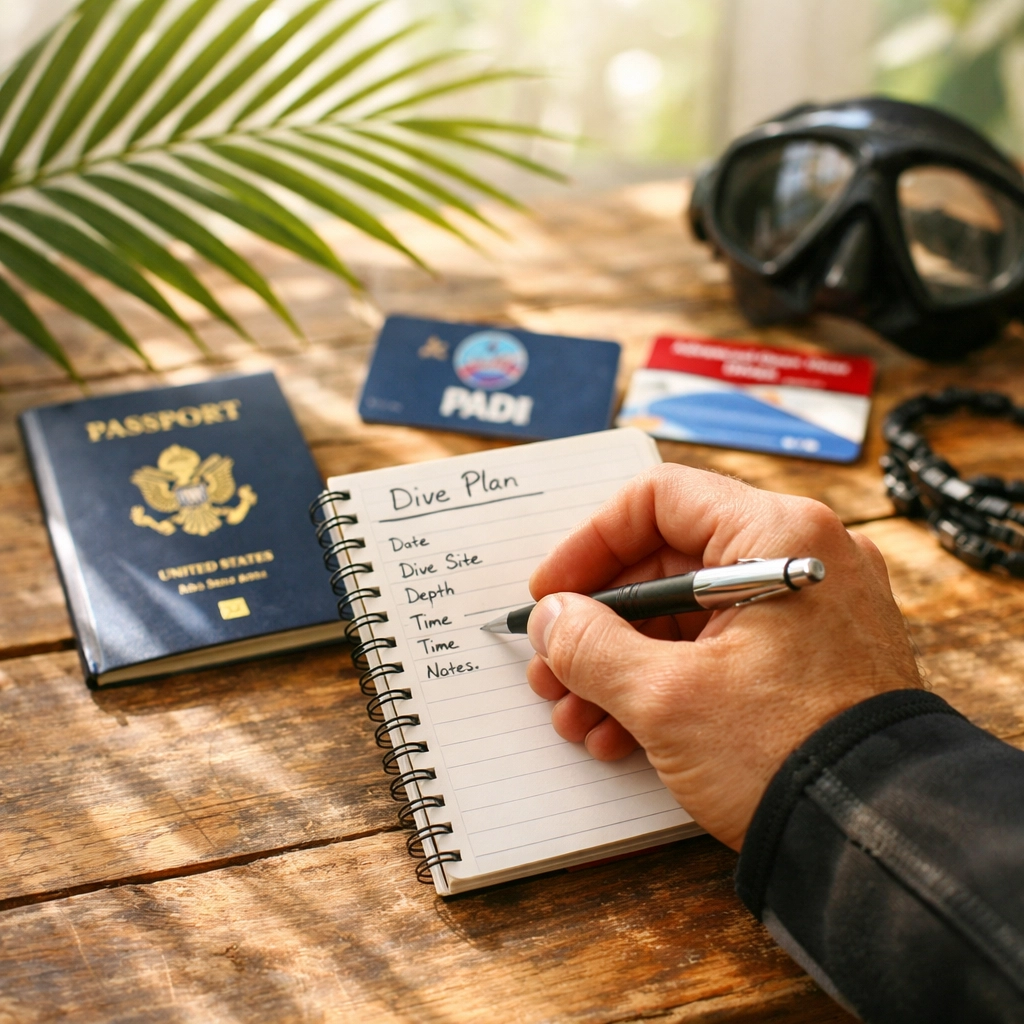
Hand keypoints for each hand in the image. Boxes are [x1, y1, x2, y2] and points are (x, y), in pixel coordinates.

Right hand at [526, 464, 920, 850]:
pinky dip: (667, 682)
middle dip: (597, 624)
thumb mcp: (667, 697)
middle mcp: (801, 558)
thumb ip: (591, 645)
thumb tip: (552, 621)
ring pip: (688, 614)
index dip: (589, 545)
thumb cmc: (791, 755)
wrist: (878, 839)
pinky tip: (619, 732)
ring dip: (621, 662)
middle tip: (553, 666)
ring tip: (576, 714)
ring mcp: (810, 610)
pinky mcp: (810, 658)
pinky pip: (721, 649)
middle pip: (666, 562)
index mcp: (778, 536)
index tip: (553, 592)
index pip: (658, 501)